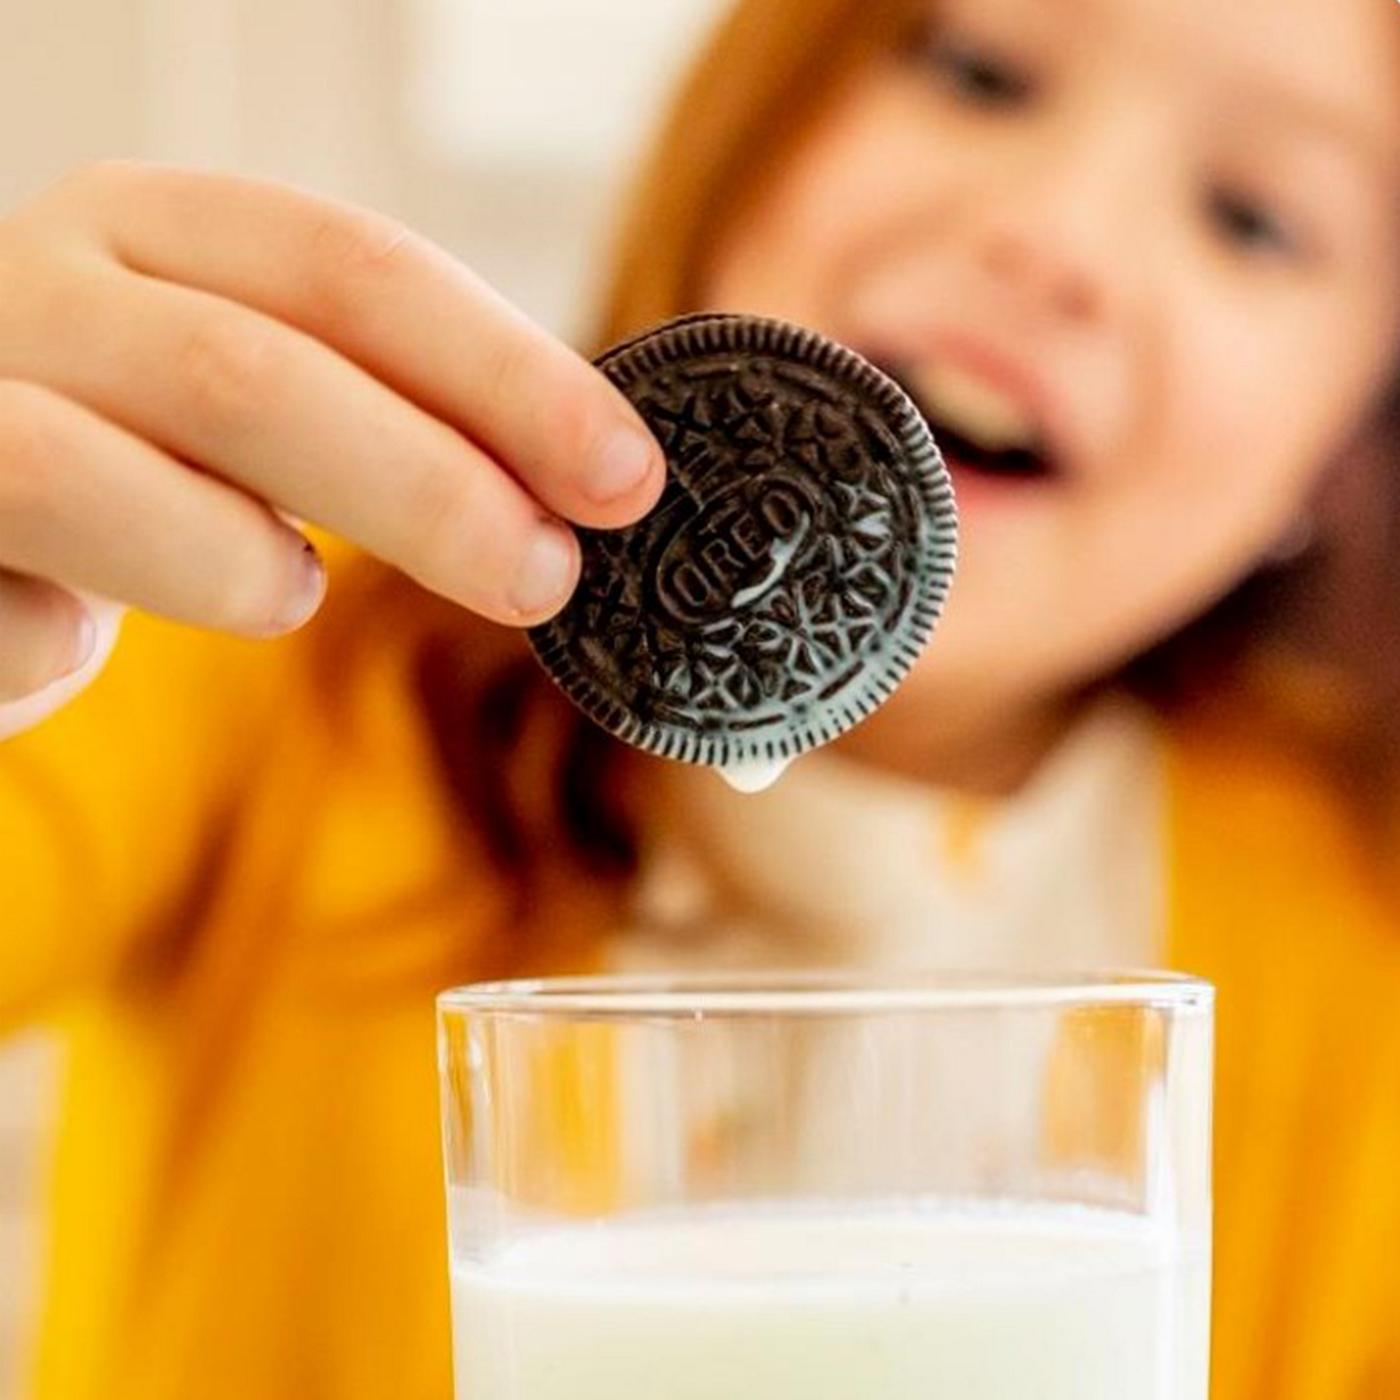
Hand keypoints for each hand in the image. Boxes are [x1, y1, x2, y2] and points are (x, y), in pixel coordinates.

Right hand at [0, 161, 663, 731]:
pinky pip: (3, 609)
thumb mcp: (256, 389)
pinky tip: (76, 638)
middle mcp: (41, 287)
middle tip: (543, 578)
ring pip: (88, 476)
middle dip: (427, 489)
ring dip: (232, 566)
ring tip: (288, 593)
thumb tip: (589, 477)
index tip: (627, 477)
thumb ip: (384, 405)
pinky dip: (61, 640)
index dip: (506, 375)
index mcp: (157, 229)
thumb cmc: (131, 451)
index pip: (358, 270)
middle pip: (253, 371)